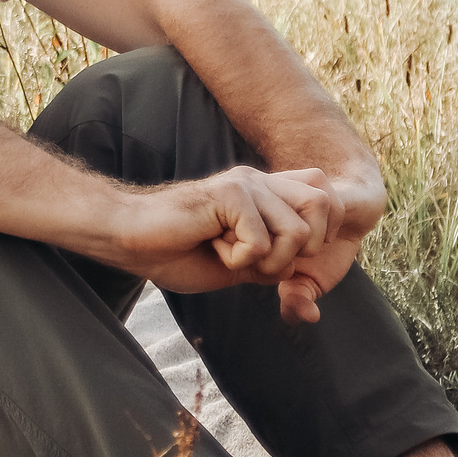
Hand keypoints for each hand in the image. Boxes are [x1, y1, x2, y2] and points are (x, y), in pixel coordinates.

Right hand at [110, 164, 384, 323]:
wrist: (131, 240)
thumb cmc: (177, 252)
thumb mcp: (238, 264)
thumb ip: (272, 262)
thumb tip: (303, 276)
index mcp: (267, 192)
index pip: (326, 197)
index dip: (318, 235)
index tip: (279, 258)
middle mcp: (262, 181)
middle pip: (324, 208)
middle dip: (300, 251)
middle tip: (259, 260)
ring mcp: (248, 183)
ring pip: (296, 233)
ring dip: (266, 261)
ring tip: (230, 253)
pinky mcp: (231, 193)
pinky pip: (261, 242)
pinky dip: (238, 260)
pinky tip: (211, 246)